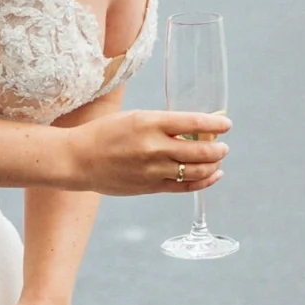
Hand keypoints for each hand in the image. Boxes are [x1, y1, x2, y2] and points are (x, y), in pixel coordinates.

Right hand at [65, 111, 228, 194]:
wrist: (78, 159)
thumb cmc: (105, 133)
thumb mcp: (134, 117)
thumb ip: (162, 123)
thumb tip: (193, 126)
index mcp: (150, 123)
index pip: (193, 122)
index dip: (216, 123)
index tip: (226, 123)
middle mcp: (154, 147)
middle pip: (200, 149)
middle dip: (218, 148)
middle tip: (223, 146)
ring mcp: (153, 169)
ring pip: (196, 170)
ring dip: (213, 165)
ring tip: (218, 160)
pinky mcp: (150, 187)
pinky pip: (184, 187)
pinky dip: (203, 182)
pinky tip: (212, 176)